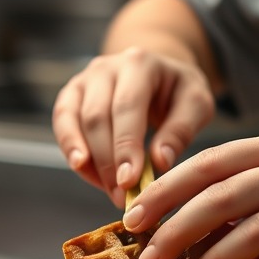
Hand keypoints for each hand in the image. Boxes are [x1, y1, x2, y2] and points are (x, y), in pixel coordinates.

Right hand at [51, 46, 216, 207]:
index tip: (129, 181)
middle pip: (97, 116)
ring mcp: (85, 79)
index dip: (125, 146)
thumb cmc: (179, 92)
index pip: (127, 106)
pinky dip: (70, 149)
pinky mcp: (72, 94)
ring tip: (108, 190)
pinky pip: (62, 122)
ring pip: (75, 120)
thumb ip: (180, 130)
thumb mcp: (195, 104)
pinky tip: (83, 170)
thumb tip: (159, 162)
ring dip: (89, 161)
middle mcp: (107, 67)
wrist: (160, 74)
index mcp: (140, 63)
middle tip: (121, 196)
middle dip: (107, 161)